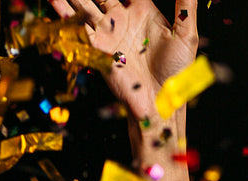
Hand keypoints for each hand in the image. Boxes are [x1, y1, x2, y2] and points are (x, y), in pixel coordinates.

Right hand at [50, 0, 197, 122]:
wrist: (161, 102)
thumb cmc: (177, 73)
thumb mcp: (185, 34)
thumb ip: (185, 4)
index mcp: (143, 8)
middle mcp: (121, 15)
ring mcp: (107, 29)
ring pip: (84, 1)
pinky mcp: (96, 46)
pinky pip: (76, 23)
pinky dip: (62, 9)